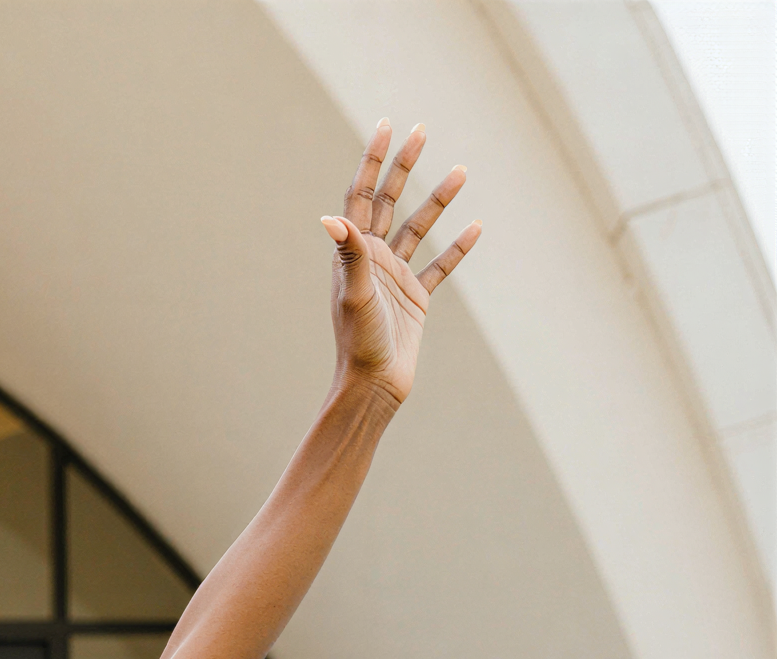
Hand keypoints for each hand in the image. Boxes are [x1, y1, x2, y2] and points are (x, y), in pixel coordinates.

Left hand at [322, 121, 480, 406]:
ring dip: (438, 200)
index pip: (361, 197)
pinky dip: (457, 248)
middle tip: (422, 131)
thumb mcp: (355, 293)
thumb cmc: (359, 342)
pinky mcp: (416, 298)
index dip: (372, 162)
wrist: (374, 384)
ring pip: (420, 229)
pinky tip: (476, 227)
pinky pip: (440, 266)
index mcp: (353, 254)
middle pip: (389, 202)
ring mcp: (395, 277)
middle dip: (404, 167)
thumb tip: (331, 217)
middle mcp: (372, 260)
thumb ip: (349, 253)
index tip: (386, 126)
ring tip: (461, 170)